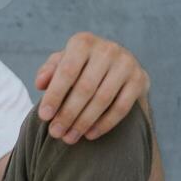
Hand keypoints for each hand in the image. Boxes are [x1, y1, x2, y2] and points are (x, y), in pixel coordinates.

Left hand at [35, 32, 150, 143]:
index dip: (54, 95)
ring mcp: (127, 63)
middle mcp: (107, 49)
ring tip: (69, 137)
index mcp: (83, 42)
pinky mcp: (140, 79)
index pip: (67, 71)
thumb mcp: (61, 63)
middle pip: (85, 88)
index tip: (44, 116)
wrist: (114, 65)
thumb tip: (40, 83)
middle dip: (67, 114)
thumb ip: (49, 71)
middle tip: (55, 133)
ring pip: (103, 99)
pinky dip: (104, 123)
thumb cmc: (79, 66)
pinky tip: (89, 134)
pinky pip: (121, 107)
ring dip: (83, 122)